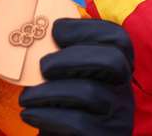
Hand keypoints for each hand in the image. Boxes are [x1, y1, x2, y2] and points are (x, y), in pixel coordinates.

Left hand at [19, 18, 133, 135]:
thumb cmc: (65, 111)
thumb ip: (65, 58)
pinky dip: (46, 115)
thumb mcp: (70, 81)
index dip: (88, 28)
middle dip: (72, 57)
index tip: (57, 30)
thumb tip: (40, 33)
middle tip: (43, 66)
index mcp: (118, 71)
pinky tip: (30, 114)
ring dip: (48, 91)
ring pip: (89, 92)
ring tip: (26, 97)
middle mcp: (124, 91)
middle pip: (112, 60)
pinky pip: (77, 122)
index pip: (119, 39)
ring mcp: (117, 116)